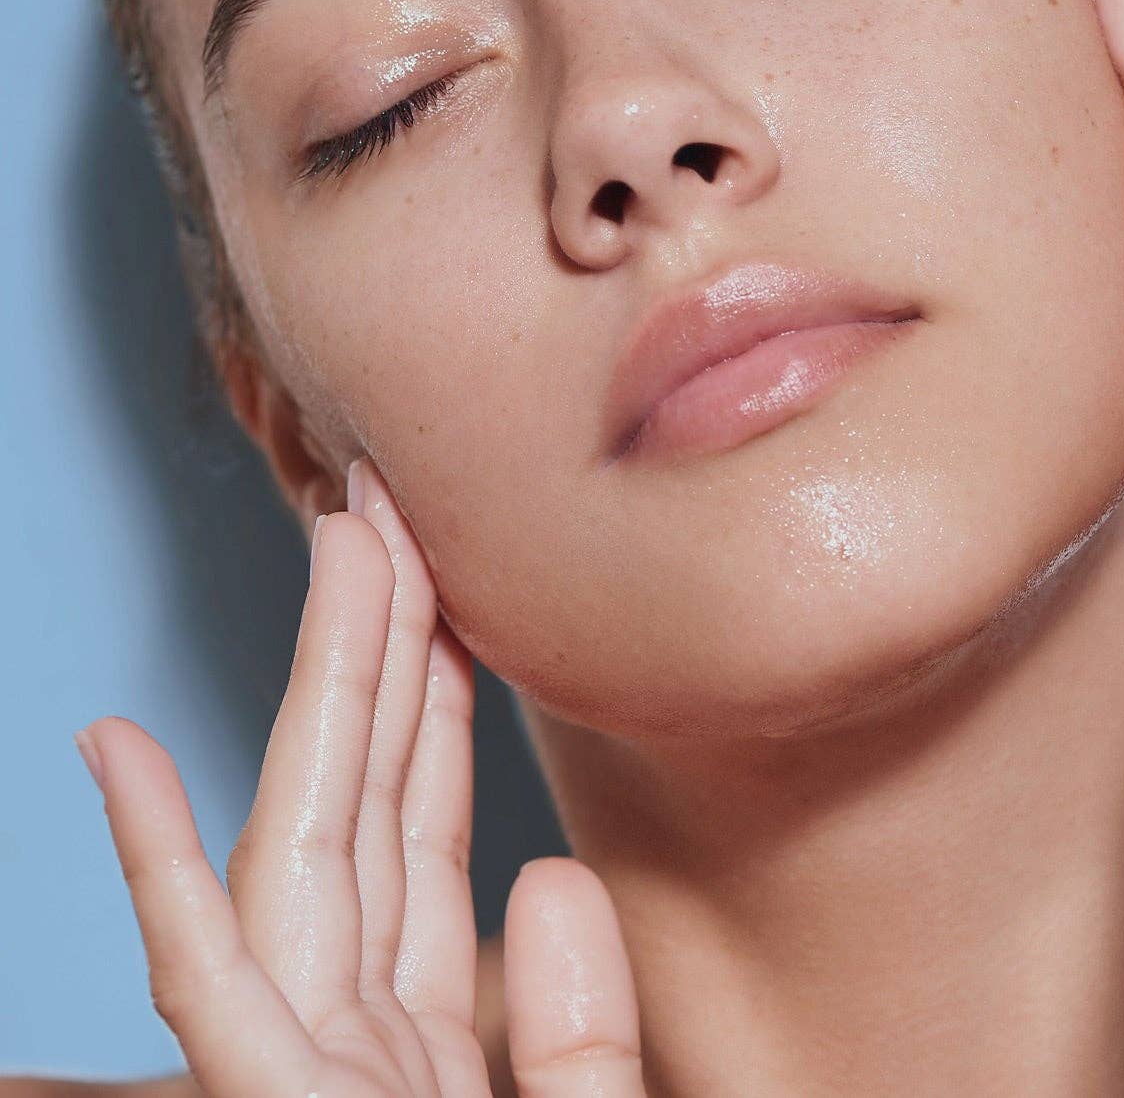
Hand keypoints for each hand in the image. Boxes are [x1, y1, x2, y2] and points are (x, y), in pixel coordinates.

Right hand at [76, 461, 648, 1095]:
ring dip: (315, 684)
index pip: (424, 839)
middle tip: (398, 509)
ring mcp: (301, 1073)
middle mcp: (351, 1038)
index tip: (453, 594)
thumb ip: (579, 1037)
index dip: (435, 703)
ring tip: (334, 543)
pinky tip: (119, 741)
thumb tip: (551, 875)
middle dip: (384, 644)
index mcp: (423, 1047)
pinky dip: (157, 858)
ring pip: (295, 844)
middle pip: (366, 804)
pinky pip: (209, 975)